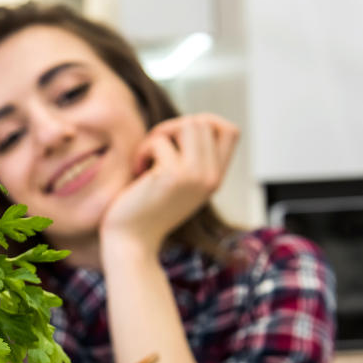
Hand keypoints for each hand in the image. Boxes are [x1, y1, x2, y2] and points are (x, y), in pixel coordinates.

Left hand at [100, 114, 239, 253]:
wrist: (132, 241)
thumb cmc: (147, 209)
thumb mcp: (179, 182)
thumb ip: (191, 158)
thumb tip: (190, 121)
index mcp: (215, 178)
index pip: (230, 131)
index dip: (205, 121)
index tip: (179, 135)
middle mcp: (211, 176)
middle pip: (203, 122)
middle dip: (173, 127)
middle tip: (154, 148)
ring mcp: (194, 176)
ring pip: (187, 124)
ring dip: (160, 134)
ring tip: (147, 156)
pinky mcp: (172, 176)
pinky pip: (159, 140)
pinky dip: (143, 150)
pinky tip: (137, 170)